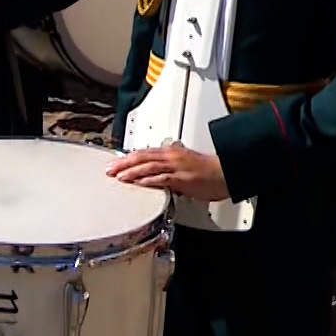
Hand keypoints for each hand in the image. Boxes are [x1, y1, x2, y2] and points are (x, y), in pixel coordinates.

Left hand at [106, 142, 230, 200]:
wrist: (225, 172)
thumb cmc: (209, 171)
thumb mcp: (185, 163)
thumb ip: (170, 166)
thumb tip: (159, 172)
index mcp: (171, 152)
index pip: (144, 152)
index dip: (128, 157)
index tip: (116, 162)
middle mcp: (171, 157)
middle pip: (142, 157)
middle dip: (124, 163)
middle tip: (110, 169)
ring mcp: (176, 167)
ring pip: (148, 166)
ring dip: (131, 172)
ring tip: (118, 176)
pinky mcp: (181, 178)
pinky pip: (160, 178)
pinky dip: (147, 180)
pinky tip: (137, 183)